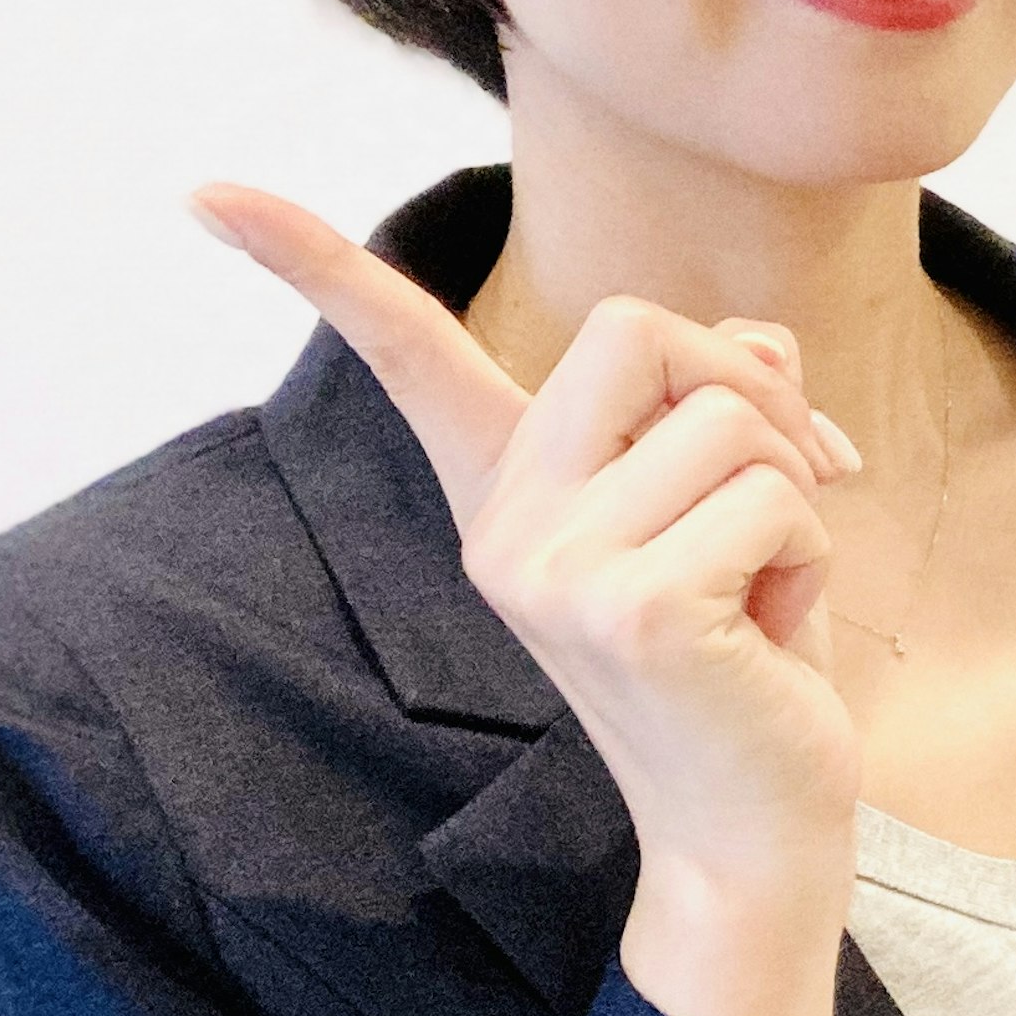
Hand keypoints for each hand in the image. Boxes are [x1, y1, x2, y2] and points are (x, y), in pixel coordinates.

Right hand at [190, 184, 866, 1015]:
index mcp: (505, 494)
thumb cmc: (747, 658)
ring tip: (761, 591)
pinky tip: (769, 636)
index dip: (312, 262)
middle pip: (642, 324)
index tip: (204, 191)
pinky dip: (810, 552)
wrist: (754, 825)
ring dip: (795, 492)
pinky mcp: (632, 610)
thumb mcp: (731, 503)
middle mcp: (503, 527)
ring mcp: (554, 569)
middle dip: (747, 387)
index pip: (403, 354)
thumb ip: (727, 399)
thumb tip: (761, 344)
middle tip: (780, 489)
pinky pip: (774, 495)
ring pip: (732, 415)